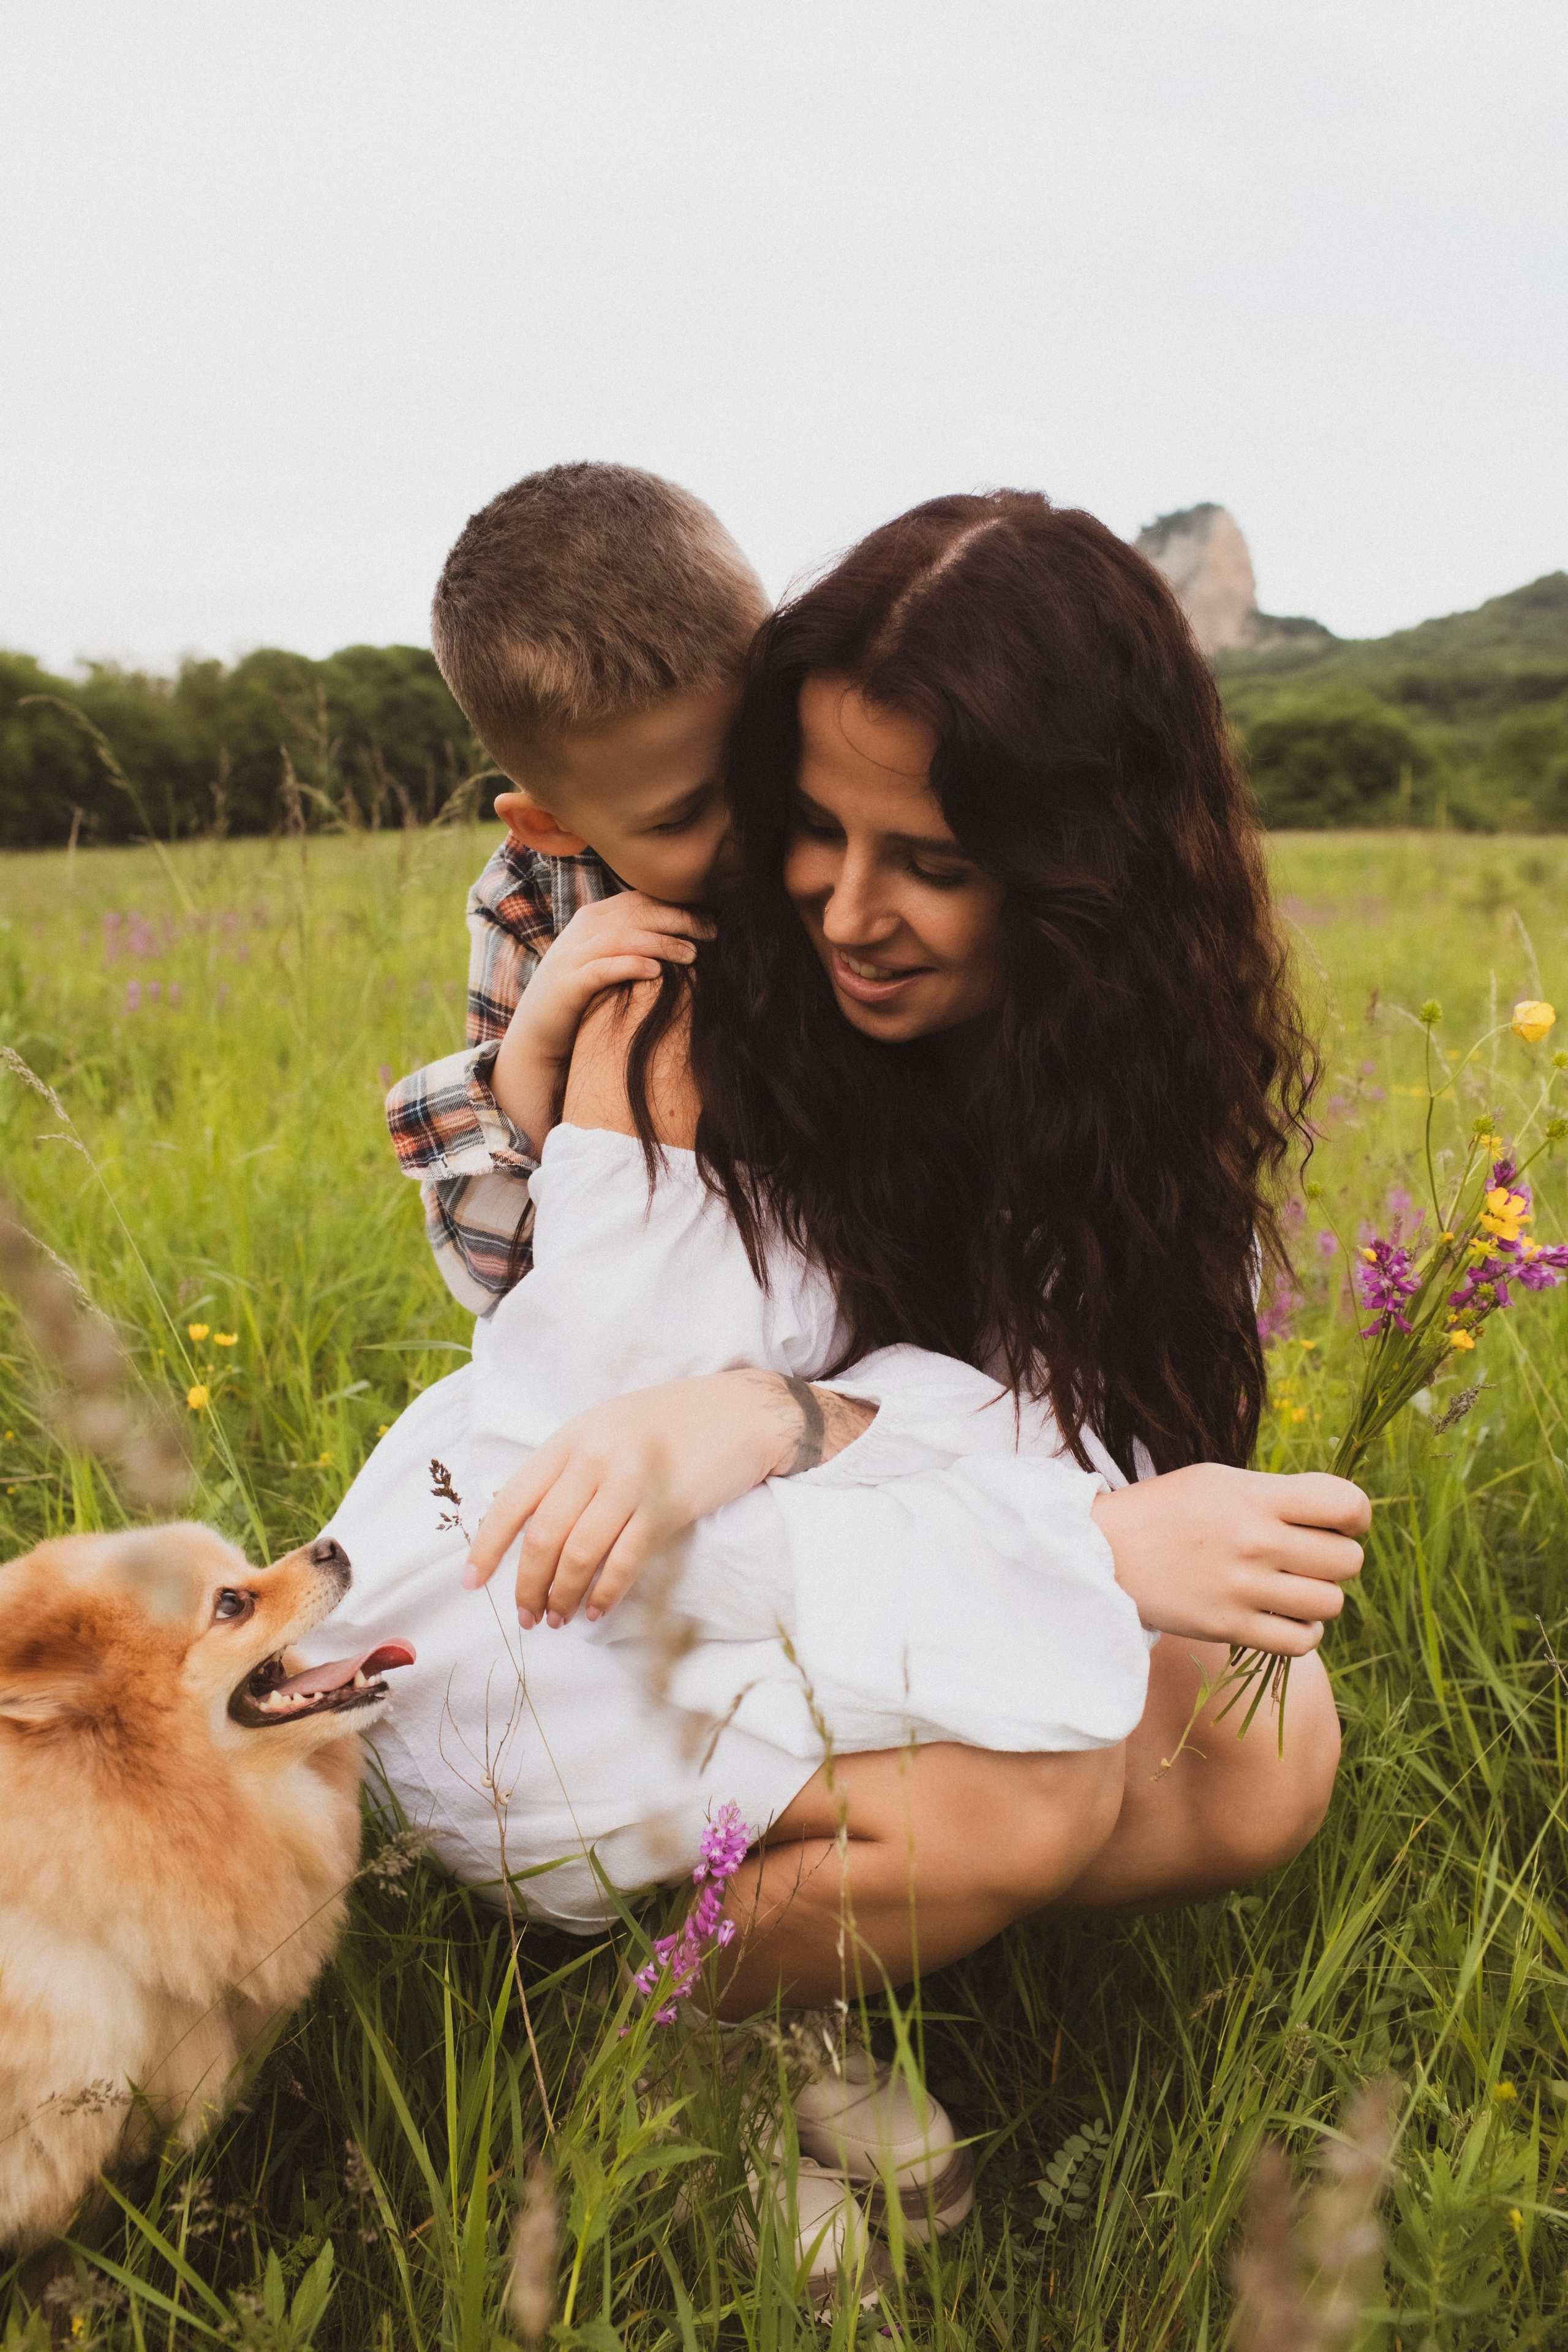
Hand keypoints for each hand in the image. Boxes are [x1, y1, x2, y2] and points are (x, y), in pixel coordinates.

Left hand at [463, 1372, 875, 1626]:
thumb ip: (566, 1465)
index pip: (514, 1499)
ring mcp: (631, 1481)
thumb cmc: (671, 1421)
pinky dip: (605, 1593)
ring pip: (580, 1553)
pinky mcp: (667, 1507)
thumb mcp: (605, 1428)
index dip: (489, 1545)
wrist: (740, 1411)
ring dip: (563, 1595)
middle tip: (526, 1616)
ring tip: (558, 1620)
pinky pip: (625, 1561)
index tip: (473, 1582)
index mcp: (571, 1438)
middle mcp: (595, 1457)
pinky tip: (595, 1611)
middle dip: (529, 1584)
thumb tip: (516, 1513)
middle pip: (545, 1535)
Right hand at [490, 894, 714, 1144]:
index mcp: (596, 917)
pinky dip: (629, 965)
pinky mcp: (567, 984)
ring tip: (693, 954)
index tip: (712, 917)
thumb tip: (688, 935)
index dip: (678, 905)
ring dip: (660, 942)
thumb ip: (636, 941)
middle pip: (637, 913)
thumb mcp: (609, 959)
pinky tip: (656, 970)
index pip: (642, 900)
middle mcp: (583, 929)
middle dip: (678, 919)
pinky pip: (601, 969)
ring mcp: (573, 955)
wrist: (538, 1031)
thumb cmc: (586, 996)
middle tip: (712, 932)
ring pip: (622, 936)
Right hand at [1089, 1463, 1368, 1656]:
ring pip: (1331, 1603)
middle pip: (1348, 1559)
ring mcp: (1243, 1588)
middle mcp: (1255, 1541)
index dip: (1356, 1514)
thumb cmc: (1171, 1509)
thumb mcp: (1222, 1480)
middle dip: (1338, 1557)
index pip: (1347, 1504)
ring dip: (1320, 1596)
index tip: (1339, 1521)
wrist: (1105, 1549)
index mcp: (1256, 1496)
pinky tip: (1284, 1616)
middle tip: (1309, 1556)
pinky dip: (1303, 1632)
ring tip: (1292, 1587)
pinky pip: (1301, 1641)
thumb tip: (1342, 1518)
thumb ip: (1280, 1495)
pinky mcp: (1229, 1627)